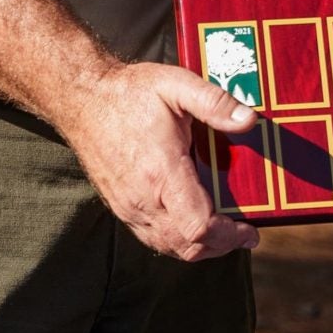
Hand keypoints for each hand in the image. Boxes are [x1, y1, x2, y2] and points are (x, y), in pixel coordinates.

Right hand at [55, 60, 262, 260]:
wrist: (82, 99)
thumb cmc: (130, 92)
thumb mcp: (176, 85)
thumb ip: (214, 102)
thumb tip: (249, 120)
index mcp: (161, 172)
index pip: (198, 227)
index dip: (229, 236)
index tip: (250, 229)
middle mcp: (142, 198)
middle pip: (188, 246)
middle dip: (222, 245)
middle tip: (245, 232)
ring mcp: (128, 206)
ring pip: (170, 247)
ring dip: (201, 247)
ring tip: (225, 232)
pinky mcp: (121, 207)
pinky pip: (153, 238)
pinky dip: (179, 241)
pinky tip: (194, 225)